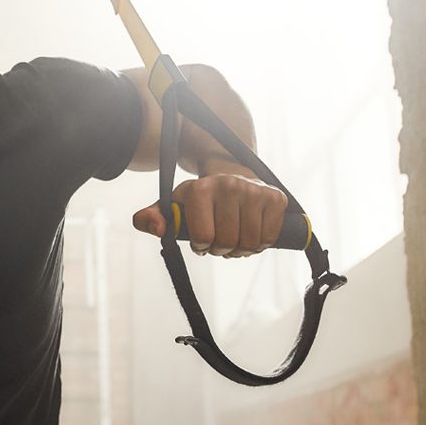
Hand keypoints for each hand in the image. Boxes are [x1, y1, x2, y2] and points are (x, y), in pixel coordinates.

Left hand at [131, 173, 286, 256]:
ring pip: (249, 243)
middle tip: (218, 242)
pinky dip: (260, 244)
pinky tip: (251, 234)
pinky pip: (269, 238)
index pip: (204, 236)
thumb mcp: (172, 206)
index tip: (201, 241)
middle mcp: (229, 185)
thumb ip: (150, 219)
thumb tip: (158, 230)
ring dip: (241, 250)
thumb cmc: (198, 199)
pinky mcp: (275, 198)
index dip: (202, 246)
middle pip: (228, 242)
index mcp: (200, 188)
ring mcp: (254, 190)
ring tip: (233, 240)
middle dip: (221, 250)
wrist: (231, 174)